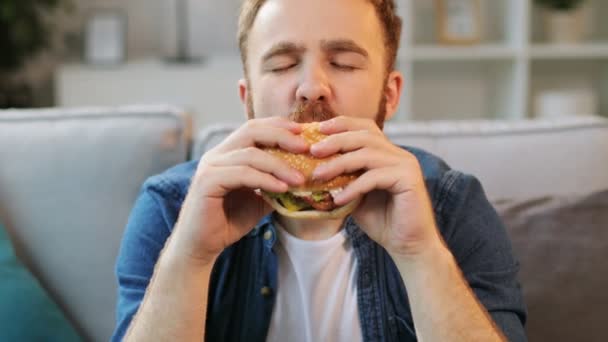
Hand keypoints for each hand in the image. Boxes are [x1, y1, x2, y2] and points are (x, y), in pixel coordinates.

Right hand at [170, 117, 307, 263]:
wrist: (201, 246)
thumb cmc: (228, 222)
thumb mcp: (259, 201)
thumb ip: (275, 186)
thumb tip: (304, 179)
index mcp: (228, 154)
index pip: (255, 128)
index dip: (279, 126)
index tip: (304, 132)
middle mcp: (217, 155)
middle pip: (251, 131)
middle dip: (281, 136)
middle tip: (305, 147)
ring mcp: (210, 166)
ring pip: (249, 154)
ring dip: (278, 165)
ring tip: (299, 179)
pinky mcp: (207, 182)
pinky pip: (241, 174)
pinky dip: (264, 179)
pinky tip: (281, 188)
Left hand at [309, 116, 443, 261]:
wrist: (407, 245)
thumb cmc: (382, 221)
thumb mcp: (356, 196)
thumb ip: (343, 180)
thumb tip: (314, 169)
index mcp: (388, 153)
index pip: (365, 128)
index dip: (342, 125)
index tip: (317, 129)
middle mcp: (399, 154)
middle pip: (364, 136)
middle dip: (336, 141)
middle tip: (313, 150)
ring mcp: (406, 164)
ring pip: (368, 154)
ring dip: (339, 163)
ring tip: (318, 175)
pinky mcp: (409, 179)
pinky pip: (374, 177)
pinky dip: (354, 187)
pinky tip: (338, 199)